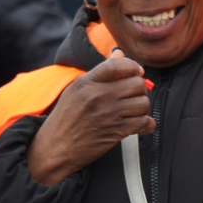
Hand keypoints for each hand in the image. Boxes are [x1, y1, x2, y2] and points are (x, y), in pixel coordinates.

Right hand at [27, 48, 151, 184]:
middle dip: (139, 89)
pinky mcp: (116, 132)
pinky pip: (144, 122)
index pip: (117, 65)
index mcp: (87, 82)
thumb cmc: (66, 118)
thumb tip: (120, 54)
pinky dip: (146, 124)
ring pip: (143, 103)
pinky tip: (139, 124)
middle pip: (137, 84)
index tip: (137, 72)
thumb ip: (100, 72)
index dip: (132, 66)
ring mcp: (109, 114)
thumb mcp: (76, 90)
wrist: (56, 147)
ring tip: (133, 111)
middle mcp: (99, 96)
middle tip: (133, 95)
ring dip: (142, 107)